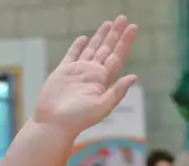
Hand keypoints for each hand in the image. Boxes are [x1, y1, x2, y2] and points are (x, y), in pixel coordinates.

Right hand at [34, 16, 139, 135]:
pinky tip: (84, 38)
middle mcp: (92, 74)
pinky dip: (78, 46)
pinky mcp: (63, 72)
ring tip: (108, 23)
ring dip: (100, 36)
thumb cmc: (78, 119)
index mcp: (102, 80)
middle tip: (123, 18)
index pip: (117, 57)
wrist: (54, 123)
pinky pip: (72, 55)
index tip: (133, 28)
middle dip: (115, 34)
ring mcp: (77, 72)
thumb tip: (134, 76)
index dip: (125, 42)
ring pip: (92, 49)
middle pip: (107, 49)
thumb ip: (118, 91)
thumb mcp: (102, 106)